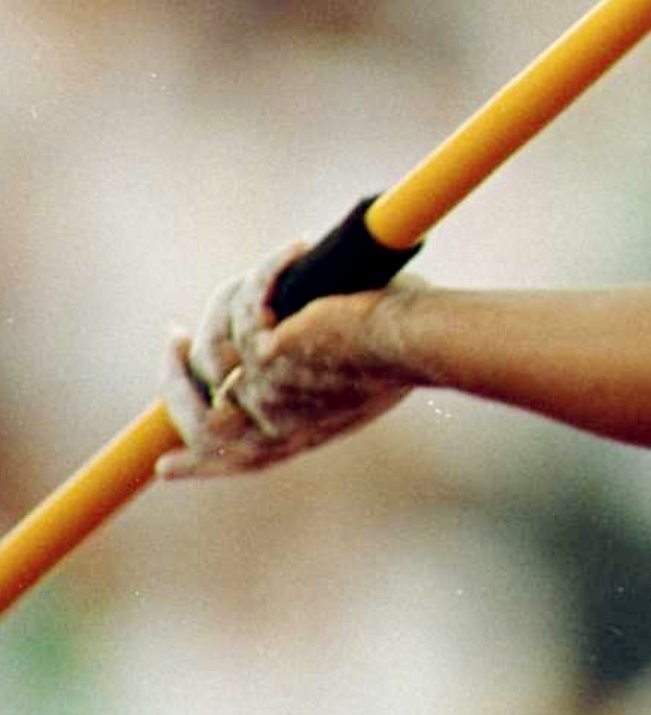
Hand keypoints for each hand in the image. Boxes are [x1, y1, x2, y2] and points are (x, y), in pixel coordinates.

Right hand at [159, 246, 412, 479]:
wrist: (422, 346)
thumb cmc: (409, 356)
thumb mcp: (357, 387)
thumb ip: (313, 384)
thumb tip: (288, 349)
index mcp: (294, 438)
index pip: (230, 461)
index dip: (194, 464)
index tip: (163, 467)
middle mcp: (270, 424)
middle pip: (193, 413)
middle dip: (172, 375)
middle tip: (173, 338)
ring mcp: (261, 388)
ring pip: (210, 345)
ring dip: (230, 301)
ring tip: (271, 272)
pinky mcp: (264, 347)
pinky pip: (246, 300)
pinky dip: (274, 268)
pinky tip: (300, 248)